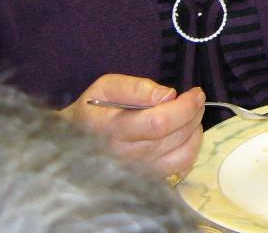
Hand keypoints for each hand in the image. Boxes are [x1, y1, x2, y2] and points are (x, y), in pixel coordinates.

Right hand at [60, 73, 203, 176]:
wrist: (72, 141)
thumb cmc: (93, 109)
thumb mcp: (107, 87)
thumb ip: (136, 88)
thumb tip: (167, 96)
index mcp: (112, 130)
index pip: (158, 123)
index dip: (184, 107)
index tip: (194, 93)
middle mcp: (124, 156)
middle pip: (174, 137)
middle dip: (193, 113)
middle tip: (194, 98)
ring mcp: (136, 172)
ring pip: (182, 154)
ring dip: (195, 130)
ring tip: (190, 114)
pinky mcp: (147, 179)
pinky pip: (180, 167)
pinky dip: (191, 148)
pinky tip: (185, 133)